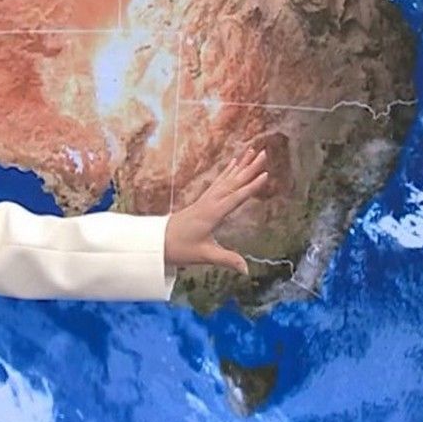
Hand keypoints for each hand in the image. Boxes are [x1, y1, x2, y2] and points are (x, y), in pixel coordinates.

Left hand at [165, 146, 271, 274]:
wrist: (157, 242)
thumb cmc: (180, 248)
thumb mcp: (204, 256)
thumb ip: (227, 260)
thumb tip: (246, 270)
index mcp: (212, 214)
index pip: (236, 197)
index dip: (251, 187)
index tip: (265, 174)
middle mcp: (210, 202)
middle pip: (233, 182)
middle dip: (250, 168)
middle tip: (263, 153)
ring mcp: (205, 200)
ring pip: (226, 179)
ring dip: (240, 165)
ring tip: (251, 151)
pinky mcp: (202, 201)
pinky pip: (218, 182)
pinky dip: (228, 172)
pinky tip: (233, 164)